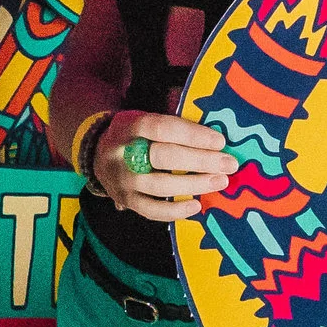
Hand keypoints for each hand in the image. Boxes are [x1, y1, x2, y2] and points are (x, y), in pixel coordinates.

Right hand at [92, 110, 234, 220]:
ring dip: (194, 185)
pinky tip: (196, 206)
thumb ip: (174, 117)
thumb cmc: (136, 134)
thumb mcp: (146, 116)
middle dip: (201, 161)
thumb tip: (212, 117)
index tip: (219, 141)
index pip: (163, 128)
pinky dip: (175, 211)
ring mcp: (123, 179)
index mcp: (130, 125)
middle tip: (228, 164)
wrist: (98, 155)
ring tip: (220, 182)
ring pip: (160, 185)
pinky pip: (151, 210)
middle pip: (164, 157)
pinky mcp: (125, 200)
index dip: (193, 135)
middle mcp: (123, 153)